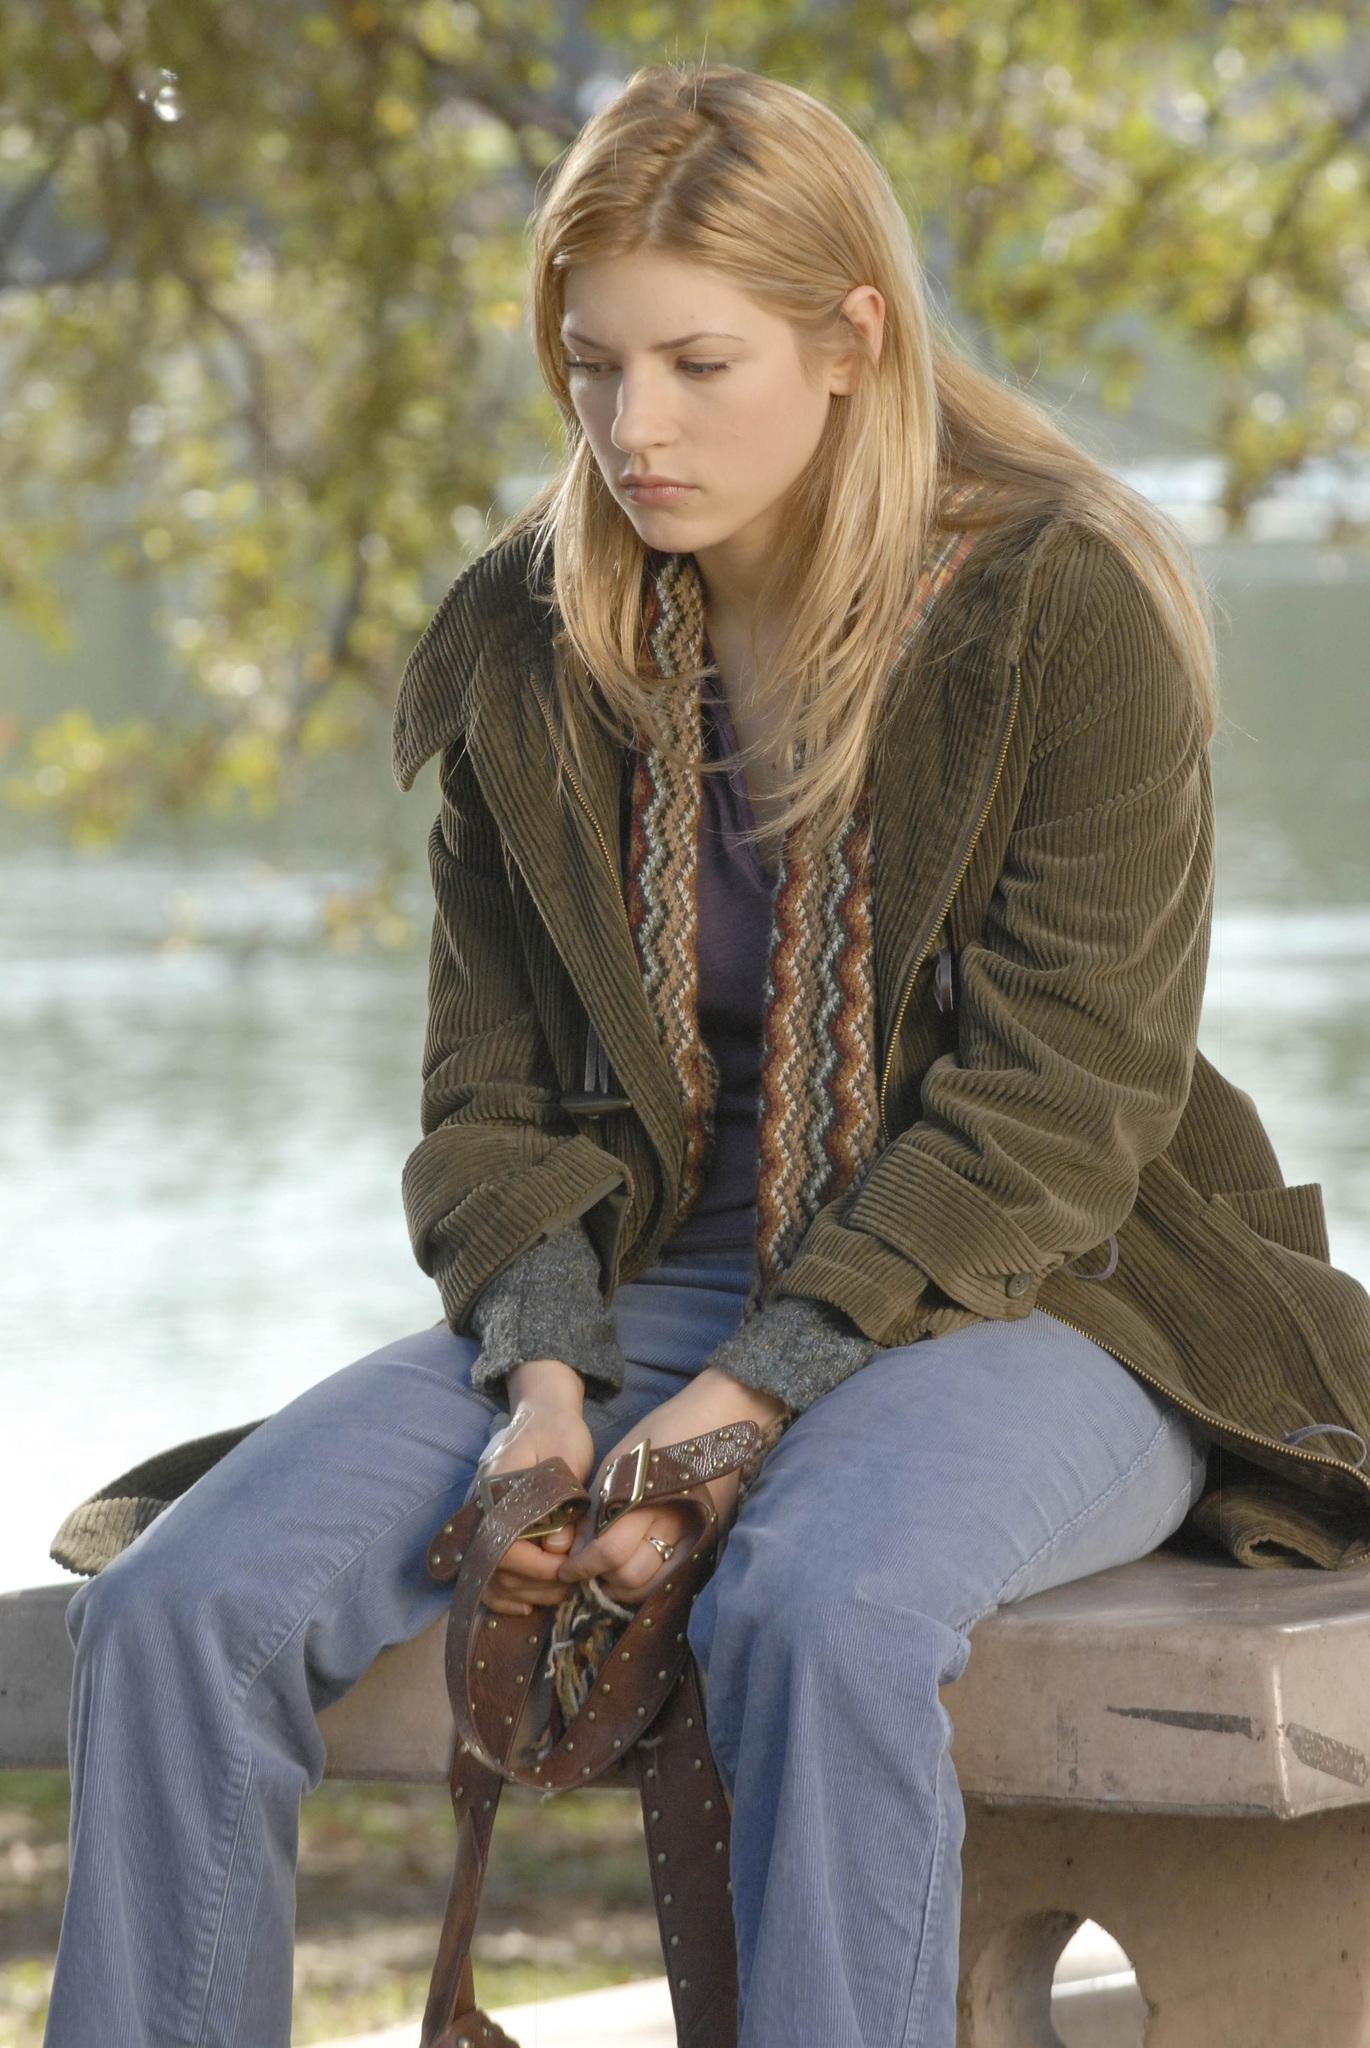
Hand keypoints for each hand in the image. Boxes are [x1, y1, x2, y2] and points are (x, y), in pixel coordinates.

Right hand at [473, 1397, 596, 1617]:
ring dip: (528, 1593)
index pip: (505, 1546)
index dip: (536, 1566)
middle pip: (497, 1571)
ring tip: (561, 1590)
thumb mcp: (566, 1459)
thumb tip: (558, 1546)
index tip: (567, 1567)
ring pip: (492, 1580)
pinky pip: (487, 1576)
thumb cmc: (558, 1432)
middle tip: (572, 1583)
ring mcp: (482, 1523)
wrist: (543, 1414)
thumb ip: (562, 1501)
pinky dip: (505, 1597)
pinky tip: (530, 1602)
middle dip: (537, 1585)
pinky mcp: (491, 1531)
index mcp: (495, 1490)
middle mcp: (480, 1510)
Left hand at [554, 1371, 782, 1607]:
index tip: (567, 1569)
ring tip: (610, 1571)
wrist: (720, 1419)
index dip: (582, 1566)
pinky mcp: (707, 1542)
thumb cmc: (664, 1431)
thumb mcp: (620, 1460)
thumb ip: (598, 1506)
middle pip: (630, 1575)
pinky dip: (650, 1583)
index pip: (609, 1552)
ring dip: (625, 1585)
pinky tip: (636, 1569)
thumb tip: (578, 1547)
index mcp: (647, 1498)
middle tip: (588, 1568)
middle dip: (602, 1577)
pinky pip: (672, 1579)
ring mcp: (695, 1537)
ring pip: (652, 1585)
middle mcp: (674, 1525)